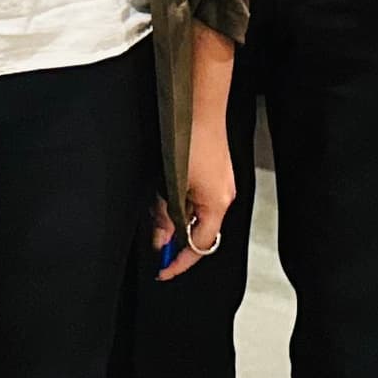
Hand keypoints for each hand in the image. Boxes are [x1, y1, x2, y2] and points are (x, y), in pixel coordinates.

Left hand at [150, 120, 239, 283]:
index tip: (163, 270)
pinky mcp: (215, 172)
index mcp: (217, 205)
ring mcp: (220, 184)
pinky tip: (167, 188)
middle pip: (198, 230)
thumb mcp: (172, 185)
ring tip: (158, 202)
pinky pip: (196, 196)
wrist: (199, 107)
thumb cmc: (191, 140)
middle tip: (154, 233)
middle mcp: (223, 197)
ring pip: (194, 212)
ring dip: (174, 214)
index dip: (179, 262)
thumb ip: (167, 217)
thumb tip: (161, 239)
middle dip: (173, 235)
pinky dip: (180, 199)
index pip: (199, 247)